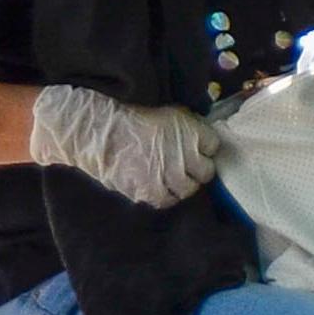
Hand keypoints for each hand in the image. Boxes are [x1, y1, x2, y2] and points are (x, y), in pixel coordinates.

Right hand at [28, 83, 218, 206]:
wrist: (99, 132)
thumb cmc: (131, 117)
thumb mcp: (168, 113)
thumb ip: (188, 127)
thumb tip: (199, 139)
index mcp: (194, 133)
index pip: (214, 147)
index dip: (203, 148)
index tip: (195, 148)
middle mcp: (188, 157)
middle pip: (206, 172)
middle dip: (197, 169)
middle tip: (184, 166)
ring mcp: (171, 177)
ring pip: (189, 189)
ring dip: (182, 184)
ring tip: (169, 177)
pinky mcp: (152, 192)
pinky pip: (167, 201)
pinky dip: (164, 195)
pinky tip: (156, 186)